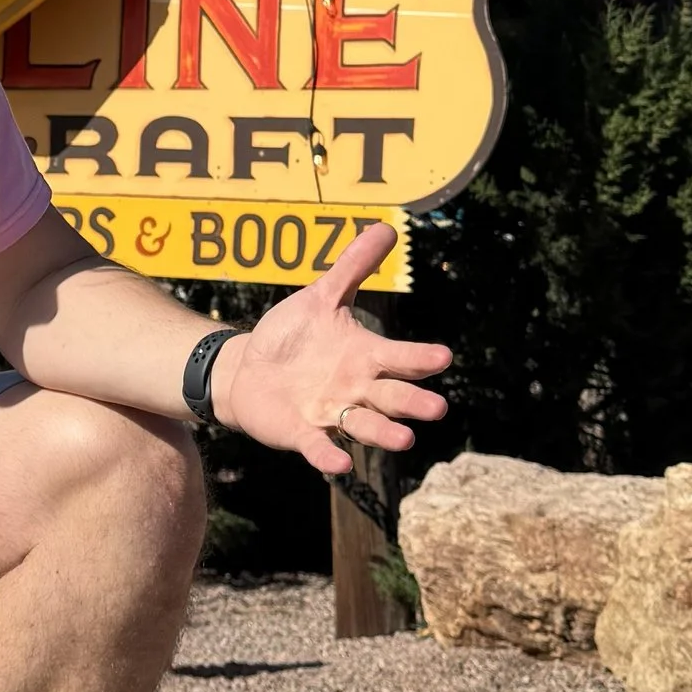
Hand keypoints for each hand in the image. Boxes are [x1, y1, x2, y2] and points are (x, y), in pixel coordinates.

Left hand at [209, 223, 450, 476]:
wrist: (247, 369)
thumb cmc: (293, 336)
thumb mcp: (321, 296)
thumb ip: (353, 267)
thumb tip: (386, 227)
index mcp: (364, 356)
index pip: (399, 358)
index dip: (419, 358)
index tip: (443, 357)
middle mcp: (355, 389)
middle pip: (391, 398)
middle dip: (413, 403)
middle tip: (437, 408)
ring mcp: (329, 413)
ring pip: (364, 427)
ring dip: (383, 434)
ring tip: (405, 440)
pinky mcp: (301, 432)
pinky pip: (318, 446)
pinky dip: (328, 455)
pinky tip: (339, 464)